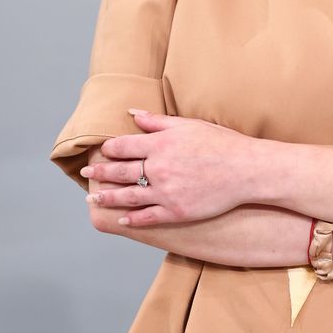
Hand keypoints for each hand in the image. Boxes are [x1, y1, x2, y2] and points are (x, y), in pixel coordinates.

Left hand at [81, 109, 255, 225]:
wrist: (246, 170)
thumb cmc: (221, 143)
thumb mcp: (188, 125)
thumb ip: (157, 121)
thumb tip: (133, 114)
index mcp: (160, 144)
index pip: (123, 146)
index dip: (108, 149)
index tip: (100, 151)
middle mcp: (159, 168)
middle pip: (120, 171)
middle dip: (99, 173)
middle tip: (86, 175)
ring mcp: (166, 192)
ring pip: (128, 196)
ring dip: (107, 197)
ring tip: (93, 199)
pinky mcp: (176, 211)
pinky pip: (147, 217)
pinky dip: (132, 218)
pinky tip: (121, 218)